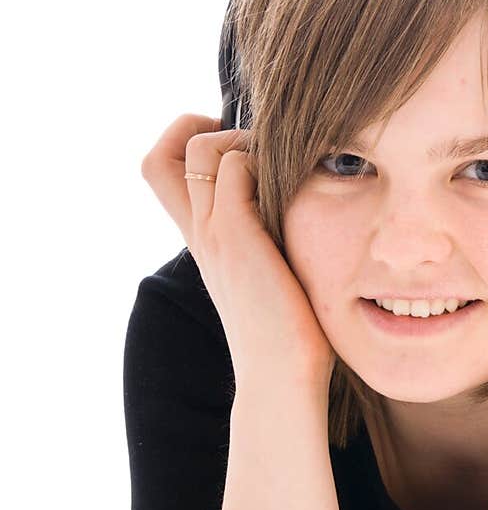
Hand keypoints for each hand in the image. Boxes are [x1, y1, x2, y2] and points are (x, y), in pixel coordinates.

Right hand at [141, 114, 334, 389]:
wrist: (279, 380)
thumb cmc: (289, 338)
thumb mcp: (273, 278)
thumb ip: (274, 243)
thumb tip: (305, 216)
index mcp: (205, 242)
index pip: (164, 174)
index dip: (189, 145)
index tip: (236, 152)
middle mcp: (200, 233)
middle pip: (160, 158)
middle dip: (200, 130)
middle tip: (250, 150)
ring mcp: (214, 232)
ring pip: (202, 147)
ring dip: (243, 141)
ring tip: (281, 172)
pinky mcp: (237, 235)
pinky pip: (236, 166)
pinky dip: (263, 160)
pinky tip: (298, 191)